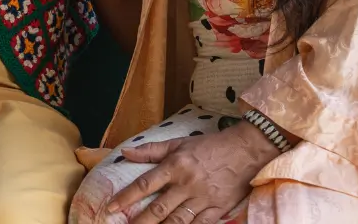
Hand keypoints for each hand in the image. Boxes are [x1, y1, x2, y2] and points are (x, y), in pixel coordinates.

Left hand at [107, 123, 279, 222]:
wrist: (246, 150)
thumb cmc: (209, 146)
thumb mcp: (178, 143)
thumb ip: (151, 150)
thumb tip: (125, 153)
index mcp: (174, 166)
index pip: (145, 184)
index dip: (127, 197)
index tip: (111, 207)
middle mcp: (186, 184)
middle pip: (159, 208)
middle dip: (141, 221)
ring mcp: (203, 198)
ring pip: (177, 220)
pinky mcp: (218, 209)